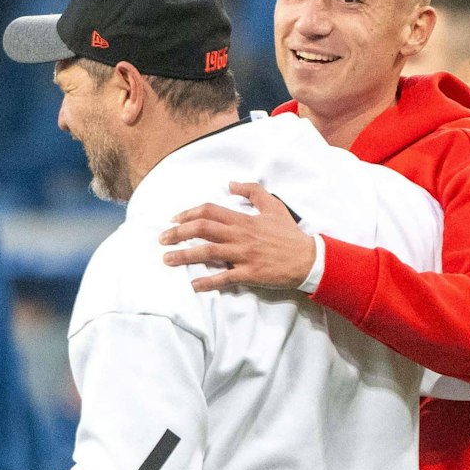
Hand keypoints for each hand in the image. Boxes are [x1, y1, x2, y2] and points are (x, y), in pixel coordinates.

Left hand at [159, 181, 316, 292]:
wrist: (308, 259)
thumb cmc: (289, 234)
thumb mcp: (273, 206)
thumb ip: (252, 191)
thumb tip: (230, 184)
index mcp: (244, 219)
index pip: (210, 211)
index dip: (188, 214)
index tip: (174, 220)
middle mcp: (241, 236)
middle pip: (202, 229)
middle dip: (178, 233)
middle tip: (161, 239)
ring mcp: (244, 256)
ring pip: (208, 253)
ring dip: (184, 256)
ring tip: (167, 259)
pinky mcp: (250, 274)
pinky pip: (225, 278)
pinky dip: (208, 282)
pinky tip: (194, 285)